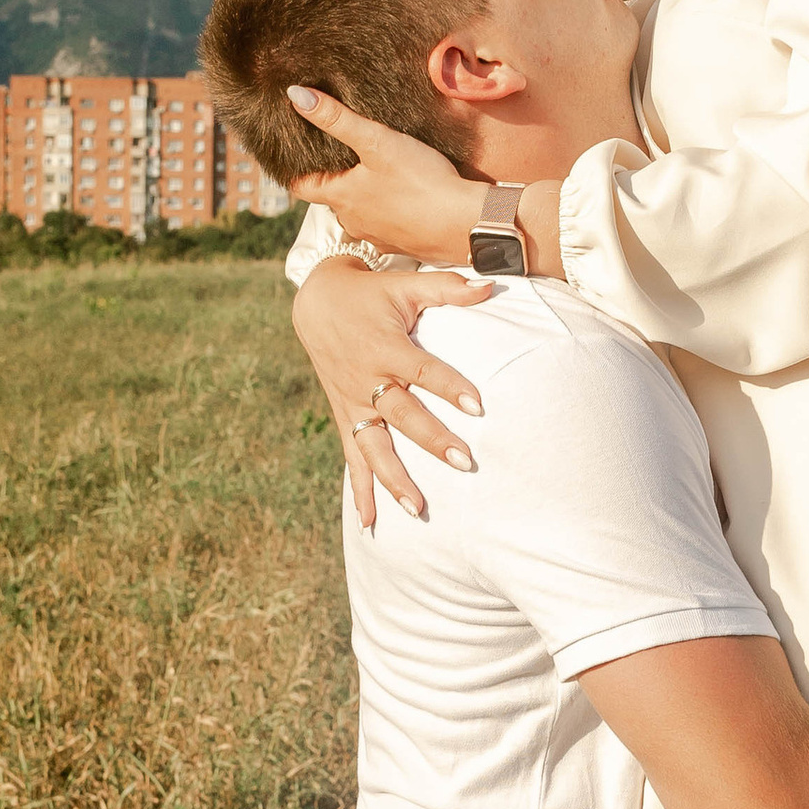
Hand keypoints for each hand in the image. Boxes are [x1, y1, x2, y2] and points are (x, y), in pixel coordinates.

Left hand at [286, 90, 486, 262]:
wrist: (465, 225)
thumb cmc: (421, 183)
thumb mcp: (377, 142)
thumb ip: (337, 119)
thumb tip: (295, 96)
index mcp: (340, 198)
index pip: (301, 186)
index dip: (296, 169)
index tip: (297, 154)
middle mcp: (353, 222)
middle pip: (333, 198)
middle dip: (335, 178)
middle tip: (341, 155)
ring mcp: (378, 237)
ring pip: (360, 213)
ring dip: (363, 196)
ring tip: (375, 172)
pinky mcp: (404, 244)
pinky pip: (387, 226)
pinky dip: (389, 211)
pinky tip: (404, 197)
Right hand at [294, 255, 490, 529]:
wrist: (316, 304)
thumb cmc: (371, 294)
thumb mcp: (406, 284)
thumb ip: (448, 287)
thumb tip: (492, 284)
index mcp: (384, 347)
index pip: (422, 370)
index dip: (449, 386)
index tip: (479, 405)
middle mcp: (366, 380)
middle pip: (402, 416)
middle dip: (432, 440)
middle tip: (465, 463)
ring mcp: (353, 403)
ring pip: (374, 447)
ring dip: (395, 479)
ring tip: (419, 509)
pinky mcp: (345, 417)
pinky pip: (352, 459)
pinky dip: (360, 491)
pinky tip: (370, 524)